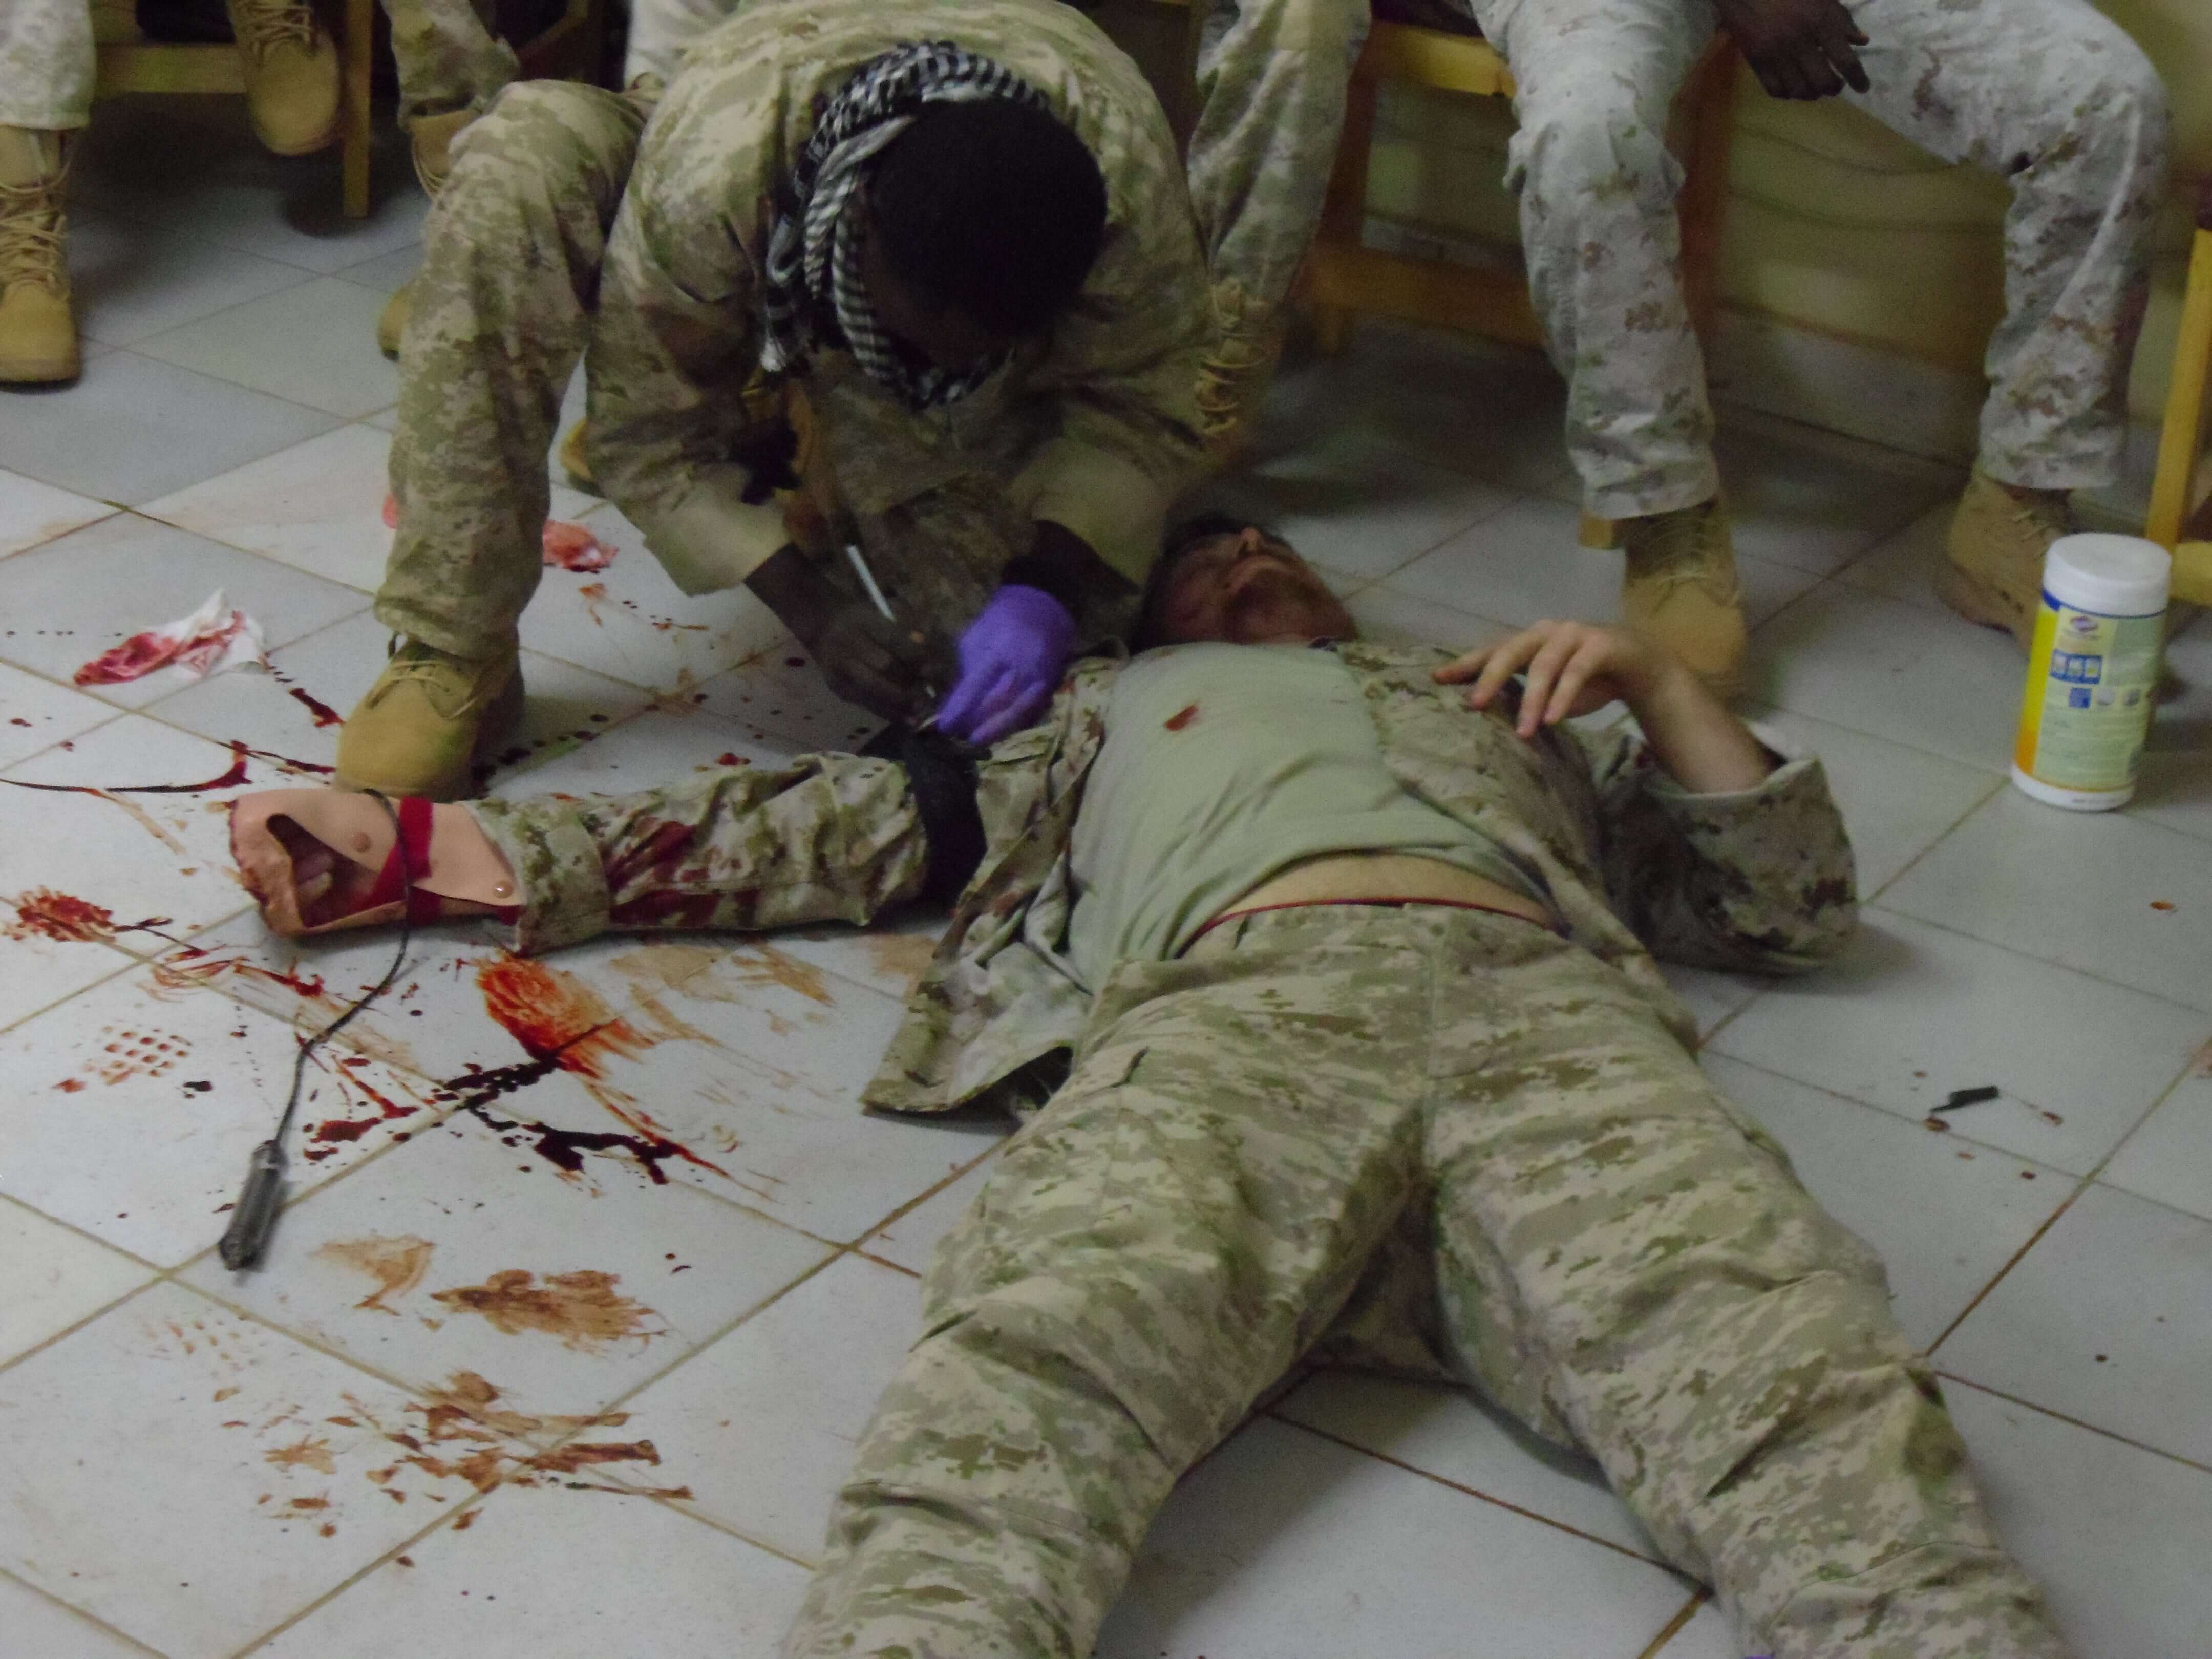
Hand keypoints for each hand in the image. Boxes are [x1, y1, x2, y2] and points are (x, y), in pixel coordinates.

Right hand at [746, 544, 933, 723]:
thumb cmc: (858, 620)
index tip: (935, 671)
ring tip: (922, 714)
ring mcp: (840, 669)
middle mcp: (849, 645)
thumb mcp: (879, 616)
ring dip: (901, 703)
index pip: (894, 639)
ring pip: (874, 689)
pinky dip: (888, 712)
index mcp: (863, 622)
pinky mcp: (838, 688)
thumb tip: (926, 649)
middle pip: (883, 666)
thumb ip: (902, 634)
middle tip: (932, 697)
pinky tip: (906, 719)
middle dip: (911, 682)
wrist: (819, 625)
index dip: (916, 656)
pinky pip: (866, 703)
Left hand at [935, 584, 1076, 745]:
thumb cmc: (1001, 621)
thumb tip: (954, 703)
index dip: (960, 708)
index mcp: (999, 649)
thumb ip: (966, 668)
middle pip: (999, 702)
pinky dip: (1017, 724)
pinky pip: (1034, 711)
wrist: (1044, 607)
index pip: (976, 685)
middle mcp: (1023, 665)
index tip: (945, 726)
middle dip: (977, 723)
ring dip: (998, 730)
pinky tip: (1002, 732)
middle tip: (959, 737)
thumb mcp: (976, 636)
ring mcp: (1042, 677)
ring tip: (978, 741)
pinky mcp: (1053, 685)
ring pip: (1020, 711)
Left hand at [1434, 619, 1680, 737]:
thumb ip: (1520, 694)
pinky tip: (1552, 720)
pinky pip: (1576, 672)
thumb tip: (1484, 714)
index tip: (1437, 678)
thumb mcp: (1547, 688)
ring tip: (1523, 732)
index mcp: (1528, 640)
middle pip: (1510, 651)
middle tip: (1474, 704)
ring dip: (1531, 700)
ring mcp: (1573, 634)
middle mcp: (1546, 631)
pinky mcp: (1600, 644)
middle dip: (1490, 677)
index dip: (1466, 664)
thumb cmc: (1586, 679)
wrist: (1639, 666)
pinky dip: (1563, 697)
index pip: (1491, 650)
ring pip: (1543, 665)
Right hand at [1713, 0, 1868, 100]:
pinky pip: (1776, 90)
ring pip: (1799, 91)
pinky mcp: (1757, 62)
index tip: (1863, 88)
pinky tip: (1794, 86)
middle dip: (1834, 88)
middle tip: (1837, 85)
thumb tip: (1862, 42)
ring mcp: (1776, 55)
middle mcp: (1799, 42)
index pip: (1845, 60)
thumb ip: (1842, 20)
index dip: (1858, 78)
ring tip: (1816, 87)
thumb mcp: (1822, 0)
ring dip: (1812, 93)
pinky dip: (1788, 93)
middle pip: (1822, 82)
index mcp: (1819, 22)